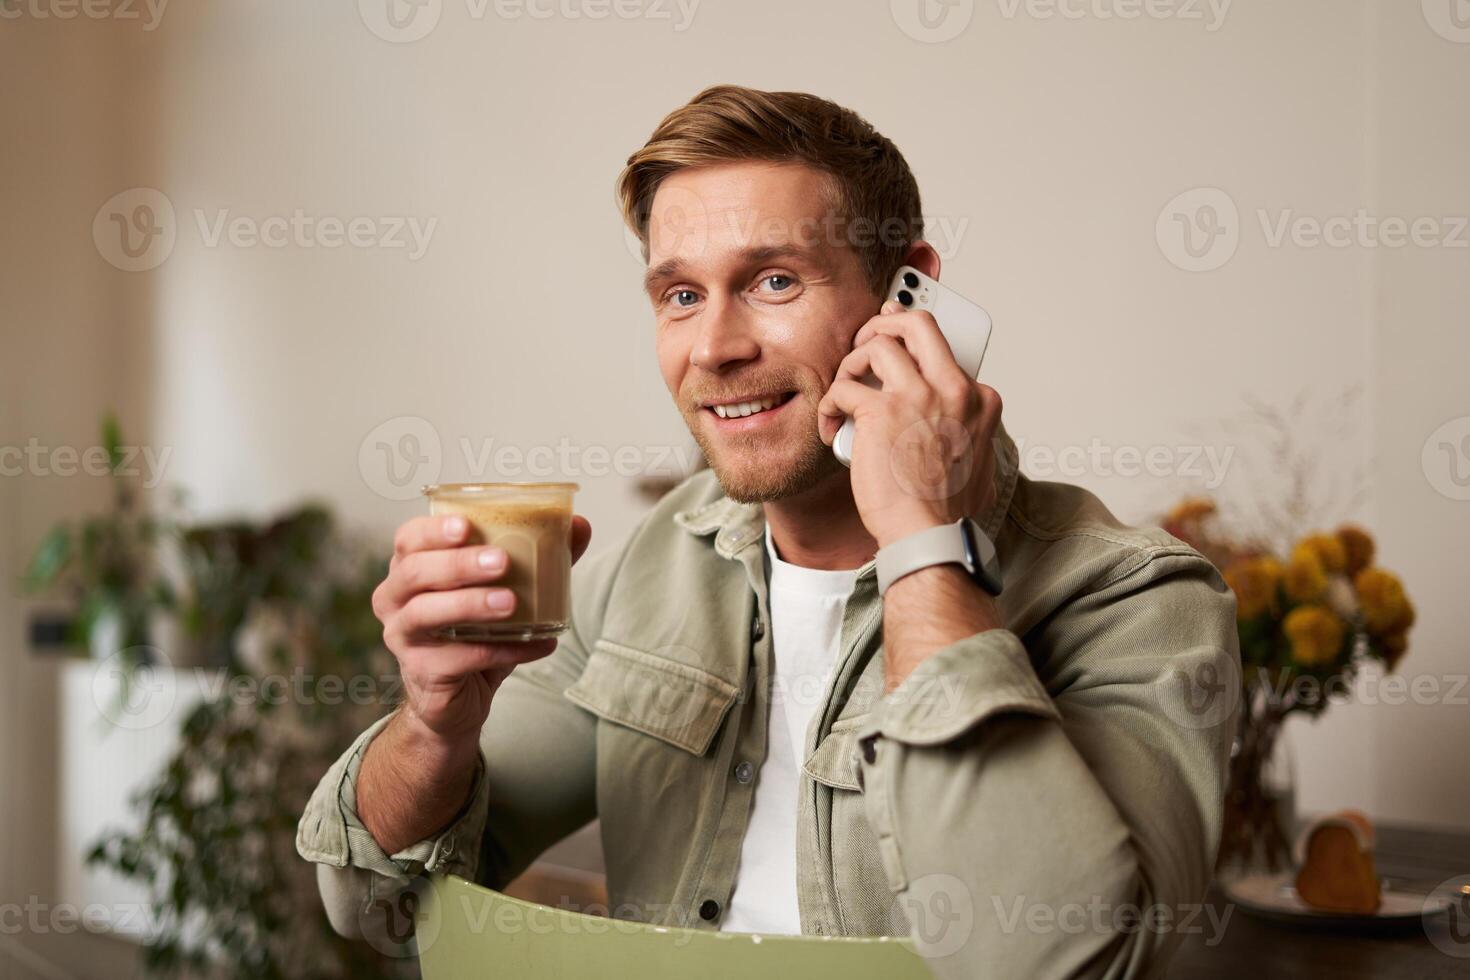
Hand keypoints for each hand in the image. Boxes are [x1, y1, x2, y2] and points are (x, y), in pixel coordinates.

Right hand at [371, 514, 593, 746]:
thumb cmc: (476, 632)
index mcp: (410, 569)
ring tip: (511, 603)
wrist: (459, 697)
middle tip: (501, 562)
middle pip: (415, 573)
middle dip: (458, 564)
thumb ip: (538, 557)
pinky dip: (502, 650)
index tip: (466, 526)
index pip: (408, 539)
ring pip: (425, 613)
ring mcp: (403, 638)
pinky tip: (537, 644)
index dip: (433, 531)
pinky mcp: (422, 672)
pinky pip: (459, 658)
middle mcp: (395, 600)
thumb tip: (579, 525)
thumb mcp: (505, 589)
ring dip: (470, 604)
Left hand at [818, 300, 1002, 548]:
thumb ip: (968, 435)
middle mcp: (952, 389)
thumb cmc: (946, 511)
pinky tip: (831, 425)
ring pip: (877, 345)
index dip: (912, 346)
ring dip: (851, 364)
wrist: (929, 536)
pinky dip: (830, 403)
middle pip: (917, 325)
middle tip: (866, 341)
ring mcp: (918, 397)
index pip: (944, 351)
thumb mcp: (979, 462)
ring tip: (845, 391)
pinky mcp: (881, 413)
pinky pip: (844, 388)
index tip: (893, 340)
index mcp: (978, 400)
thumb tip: (958, 431)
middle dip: (885, 323)